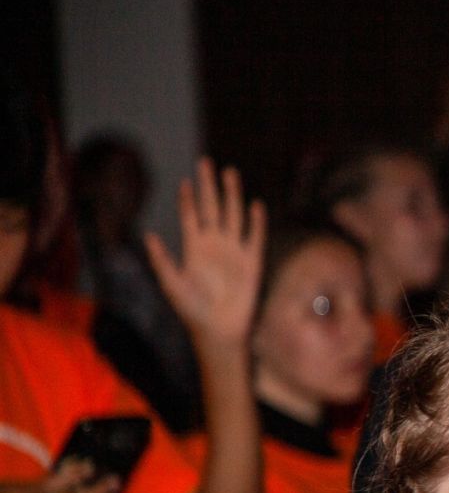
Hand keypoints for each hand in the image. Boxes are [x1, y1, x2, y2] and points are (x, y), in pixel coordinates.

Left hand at [144, 158, 264, 364]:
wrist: (218, 331)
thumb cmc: (191, 310)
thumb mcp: (171, 284)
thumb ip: (161, 260)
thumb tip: (149, 235)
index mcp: (193, 248)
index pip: (191, 216)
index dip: (188, 199)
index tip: (186, 182)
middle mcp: (214, 245)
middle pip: (212, 207)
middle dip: (209, 185)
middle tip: (206, 162)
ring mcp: (234, 251)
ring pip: (233, 216)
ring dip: (232, 195)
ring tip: (230, 172)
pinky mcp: (252, 263)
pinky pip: (255, 237)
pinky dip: (256, 222)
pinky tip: (255, 205)